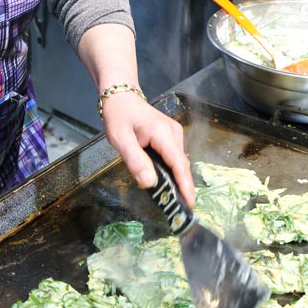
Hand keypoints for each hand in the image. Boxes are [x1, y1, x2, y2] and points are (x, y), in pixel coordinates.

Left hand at [100, 91, 194, 206]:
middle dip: (183, 187)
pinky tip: (168, 184)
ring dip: (178, 181)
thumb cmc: (118, 116)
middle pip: (181, 165)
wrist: (121, 97)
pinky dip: (173, 172)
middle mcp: (173, 134)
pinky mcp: (170, 137)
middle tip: (181, 210)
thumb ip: (135, 160)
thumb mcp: (120, 139)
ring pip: (178, 162)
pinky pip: (174, 158)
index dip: (185, 184)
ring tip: (176, 202)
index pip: (178, 163)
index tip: (189, 204)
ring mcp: (174, 135)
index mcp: (163, 134)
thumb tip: (150, 183)